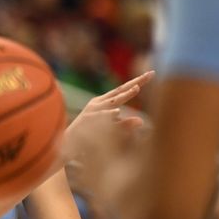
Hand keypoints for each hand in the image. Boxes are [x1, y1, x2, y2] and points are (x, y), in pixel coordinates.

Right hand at [63, 72, 153, 202]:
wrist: (66, 146)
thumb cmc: (88, 137)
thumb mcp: (109, 130)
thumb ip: (124, 125)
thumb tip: (142, 121)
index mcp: (103, 102)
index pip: (123, 89)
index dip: (138, 81)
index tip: (153, 73)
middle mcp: (98, 103)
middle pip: (120, 90)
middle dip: (136, 82)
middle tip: (151, 74)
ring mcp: (92, 111)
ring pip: (111, 102)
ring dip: (124, 95)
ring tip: (137, 88)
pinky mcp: (87, 121)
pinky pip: (99, 117)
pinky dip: (108, 114)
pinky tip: (116, 112)